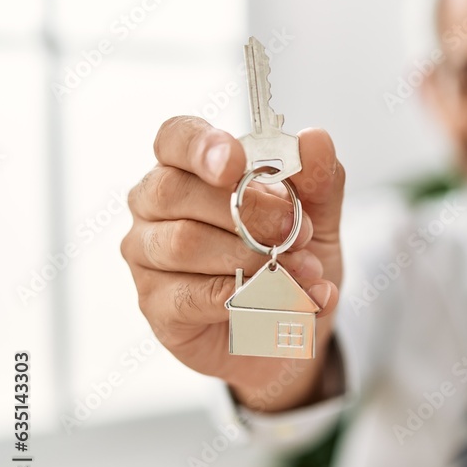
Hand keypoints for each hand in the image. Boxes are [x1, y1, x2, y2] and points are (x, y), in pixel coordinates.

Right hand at [121, 116, 345, 411]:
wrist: (292, 328)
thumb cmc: (292, 260)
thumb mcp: (318, 216)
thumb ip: (318, 179)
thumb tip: (315, 139)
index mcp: (190, 168)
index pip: (175, 138)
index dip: (200, 145)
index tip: (236, 163)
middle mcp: (155, 206)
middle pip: (179, 191)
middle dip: (250, 211)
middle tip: (298, 232)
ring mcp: (147, 255)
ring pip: (184, 243)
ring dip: (252, 257)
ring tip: (301, 270)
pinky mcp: (156, 305)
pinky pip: (192, 296)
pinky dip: (244, 297)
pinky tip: (282, 300)